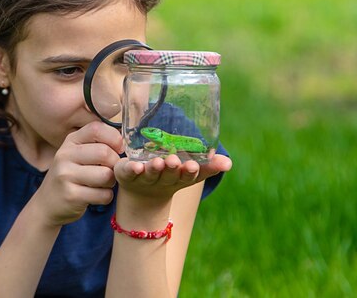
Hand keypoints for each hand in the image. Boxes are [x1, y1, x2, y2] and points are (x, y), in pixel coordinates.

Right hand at [35, 122, 123, 225]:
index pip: (97, 129)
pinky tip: (96, 196)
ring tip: (103, 184)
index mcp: (71, 141)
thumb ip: (98, 144)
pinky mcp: (71, 195)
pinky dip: (106, 197)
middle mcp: (65, 155)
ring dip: (111, 182)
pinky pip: (103, 195)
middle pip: (104, 153)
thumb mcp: (78, 154)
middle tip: (111, 171)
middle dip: (115, 164)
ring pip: (106, 175)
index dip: (114, 138)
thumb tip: (125, 141)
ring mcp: (66, 175)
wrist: (47, 204)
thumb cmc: (71, 176)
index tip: (119, 149)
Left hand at [114, 153, 231, 199]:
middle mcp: (162, 179)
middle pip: (169, 175)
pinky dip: (132, 170)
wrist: (141, 194)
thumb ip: (209, 165)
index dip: (192, 171)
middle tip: (174, 161)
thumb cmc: (169, 175)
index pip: (189, 176)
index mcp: (179, 178)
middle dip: (172, 169)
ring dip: (154, 169)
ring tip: (158, 162)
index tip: (193, 165)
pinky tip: (135, 166)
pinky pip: (129, 173)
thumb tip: (229, 163)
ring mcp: (144, 178)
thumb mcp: (190, 171)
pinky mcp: (126, 175)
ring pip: (150, 174)